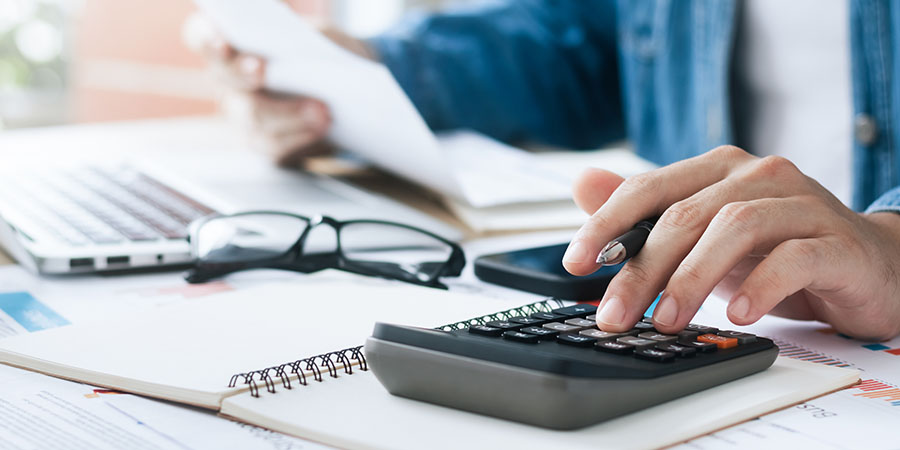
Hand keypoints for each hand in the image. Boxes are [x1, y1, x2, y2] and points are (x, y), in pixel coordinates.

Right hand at [183, 14, 373, 165]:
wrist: (343, 90)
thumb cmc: (321, 54)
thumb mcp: (318, 36)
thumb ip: (303, 40)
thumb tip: (301, 53)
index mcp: (231, 44)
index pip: (201, 36)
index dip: (207, 40)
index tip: (223, 43)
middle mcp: (228, 81)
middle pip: (226, 78)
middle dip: (244, 74)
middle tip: (262, 69)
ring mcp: (242, 116)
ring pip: (253, 118)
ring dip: (288, 114)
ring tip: (321, 110)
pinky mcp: (265, 144)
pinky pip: (274, 146)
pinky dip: (301, 137)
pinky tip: (322, 128)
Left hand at [563, 146, 899, 340]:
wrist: (866, 265)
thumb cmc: (776, 249)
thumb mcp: (702, 235)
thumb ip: (645, 212)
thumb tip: (582, 184)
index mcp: (718, 169)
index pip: (649, 187)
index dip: (606, 224)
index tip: (574, 264)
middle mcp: (758, 175)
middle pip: (685, 216)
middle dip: (641, 270)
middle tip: (615, 315)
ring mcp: (800, 204)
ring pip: (734, 228)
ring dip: (692, 278)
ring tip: (667, 319)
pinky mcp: (836, 241)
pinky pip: (792, 258)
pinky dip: (759, 287)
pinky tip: (737, 314)